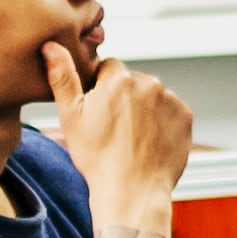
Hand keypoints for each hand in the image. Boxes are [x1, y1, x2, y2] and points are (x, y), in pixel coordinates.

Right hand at [41, 41, 194, 216]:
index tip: (98, 112)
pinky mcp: (186, 116)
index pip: (109, 69)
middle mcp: (149, 82)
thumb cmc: (97, 158)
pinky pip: (171, 111)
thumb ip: (62, 76)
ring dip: (144, 108)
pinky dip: (162, 121)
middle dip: (124, 97)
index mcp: (119, 78)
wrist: (132, 192)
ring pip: (152, 96)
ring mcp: (171, 99)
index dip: (100, 88)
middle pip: (132, 82)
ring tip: (132, 138)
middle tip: (114, 128)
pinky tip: (149, 141)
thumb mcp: (70, 117)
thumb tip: (51, 45)